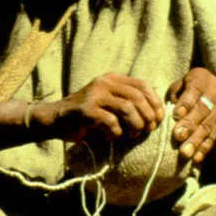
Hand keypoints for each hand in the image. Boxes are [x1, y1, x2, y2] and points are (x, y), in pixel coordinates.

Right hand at [45, 72, 164, 142]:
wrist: (56, 119)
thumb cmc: (87, 114)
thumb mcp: (108, 102)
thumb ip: (126, 101)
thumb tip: (155, 113)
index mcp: (111, 78)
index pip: (142, 84)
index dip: (154, 101)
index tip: (159, 117)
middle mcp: (103, 83)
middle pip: (136, 96)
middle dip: (148, 115)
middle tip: (149, 129)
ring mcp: (94, 95)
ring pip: (127, 108)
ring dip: (136, 124)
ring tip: (134, 135)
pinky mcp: (86, 110)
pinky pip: (111, 122)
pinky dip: (116, 132)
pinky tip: (113, 137)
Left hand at [168, 68, 215, 164]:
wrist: (211, 98)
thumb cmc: (184, 91)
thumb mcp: (178, 87)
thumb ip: (174, 96)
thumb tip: (168, 111)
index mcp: (202, 77)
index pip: (195, 89)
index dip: (186, 102)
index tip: (176, 114)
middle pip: (203, 109)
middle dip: (190, 124)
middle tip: (177, 136)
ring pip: (209, 125)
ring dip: (196, 140)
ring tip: (185, 152)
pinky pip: (214, 137)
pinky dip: (204, 148)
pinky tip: (196, 158)